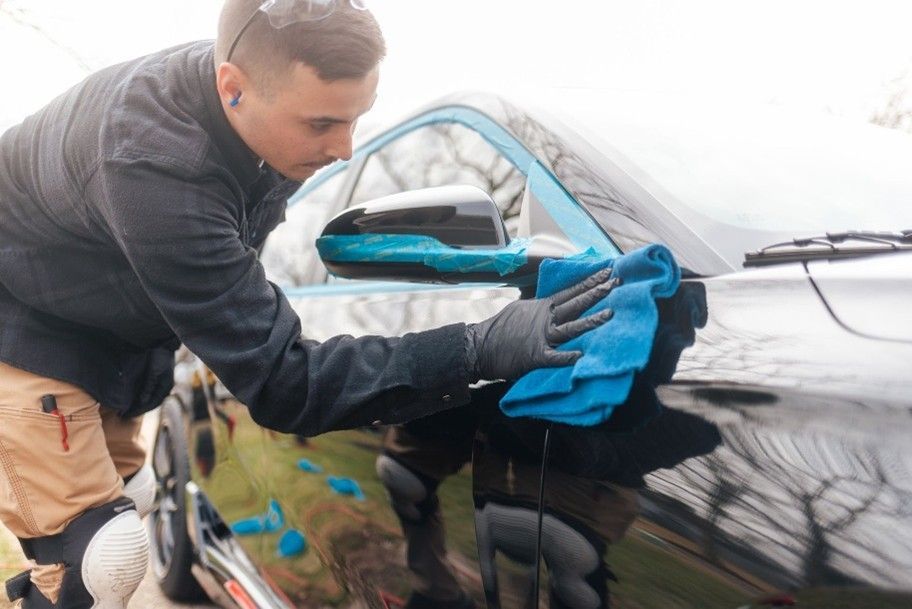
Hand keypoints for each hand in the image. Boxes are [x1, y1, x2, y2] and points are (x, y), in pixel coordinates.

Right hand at [465, 267, 618, 381]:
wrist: (480, 347)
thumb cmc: (499, 329)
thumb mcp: (520, 309)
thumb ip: (539, 306)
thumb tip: (550, 301)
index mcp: (542, 307)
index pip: (571, 291)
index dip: (590, 282)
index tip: (607, 271)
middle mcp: (545, 319)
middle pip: (575, 304)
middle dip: (597, 293)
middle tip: (616, 282)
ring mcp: (541, 337)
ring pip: (570, 327)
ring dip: (590, 321)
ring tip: (610, 314)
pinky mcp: (535, 356)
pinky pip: (554, 357)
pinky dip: (567, 357)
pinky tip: (582, 356)